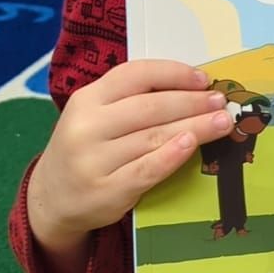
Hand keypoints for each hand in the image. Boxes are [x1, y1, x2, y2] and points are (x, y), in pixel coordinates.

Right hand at [28, 59, 235, 245]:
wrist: (52, 198)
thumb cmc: (85, 149)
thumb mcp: (93, 116)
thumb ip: (129, 100)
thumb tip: (190, 87)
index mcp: (86, 99)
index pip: (135, 75)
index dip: (173, 74)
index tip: (203, 79)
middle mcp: (86, 127)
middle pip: (150, 107)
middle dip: (192, 102)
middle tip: (220, 102)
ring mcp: (93, 160)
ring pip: (153, 137)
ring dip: (195, 127)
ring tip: (221, 122)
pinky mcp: (106, 191)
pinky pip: (146, 170)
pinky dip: (172, 156)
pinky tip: (192, 145)